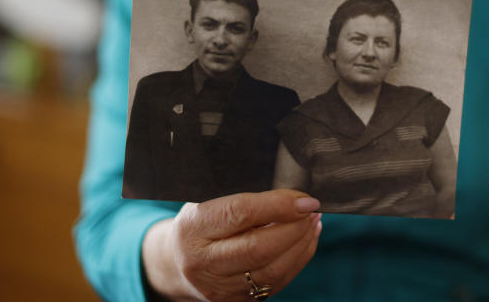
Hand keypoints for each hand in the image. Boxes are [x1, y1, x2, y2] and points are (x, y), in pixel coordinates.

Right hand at [142, 189, 321, 300]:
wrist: (176, 262)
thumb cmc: (200, 223)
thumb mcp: (209, 201)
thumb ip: (245, 200)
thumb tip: (293, 198)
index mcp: (194, 227)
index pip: (241, 214)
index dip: (279, 206)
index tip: (305, 200)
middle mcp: (202, 262)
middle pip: (259, 248)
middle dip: (295, 228)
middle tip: (312, 211)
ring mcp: (218, 287)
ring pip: (272, 271)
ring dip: (301, 245)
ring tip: (313, 224)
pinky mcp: (234, 301)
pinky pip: (275, 284)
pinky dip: (297, 261)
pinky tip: (305, 242)